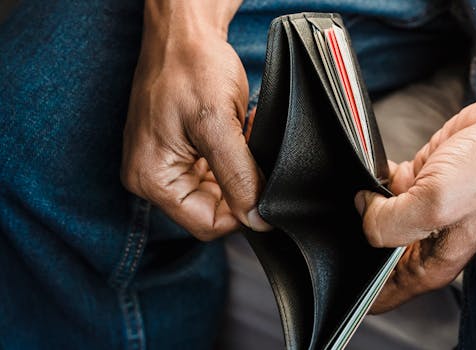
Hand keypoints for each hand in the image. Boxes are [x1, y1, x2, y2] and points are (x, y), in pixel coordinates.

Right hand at [121, 9, 268, 239]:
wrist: (185, 31)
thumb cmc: (191, 67)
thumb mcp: (218, 125)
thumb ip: (239, 177)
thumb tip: (257, 219)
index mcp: (151, 179)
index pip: (207, 224)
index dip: (241, 211)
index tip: (264, 186)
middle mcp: (153, 177)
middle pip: (212, 210)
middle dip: (241, 184)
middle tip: (252, 151)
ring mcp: (167, 164)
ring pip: (219, 191)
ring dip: (240, 169)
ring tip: (245, 135)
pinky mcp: (181, 151)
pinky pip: (215, 171)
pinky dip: (235, 156)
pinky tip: (241, 133)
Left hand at [356, 97, 475, 312]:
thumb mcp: (433, 204)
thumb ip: (388, 221)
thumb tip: (363, 210)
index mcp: (430, 264)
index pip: (381, 294)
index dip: (358, 284)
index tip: (343, 261)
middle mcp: (426, 242)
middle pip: (374, 253)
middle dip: (357, 237)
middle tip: (350, 217)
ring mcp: (423, 210)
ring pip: (376, 217)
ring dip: (366, 203)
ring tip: (364, 189)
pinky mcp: (422, 180)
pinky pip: (385, 187)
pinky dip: (376, 178)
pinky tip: (377, 170)